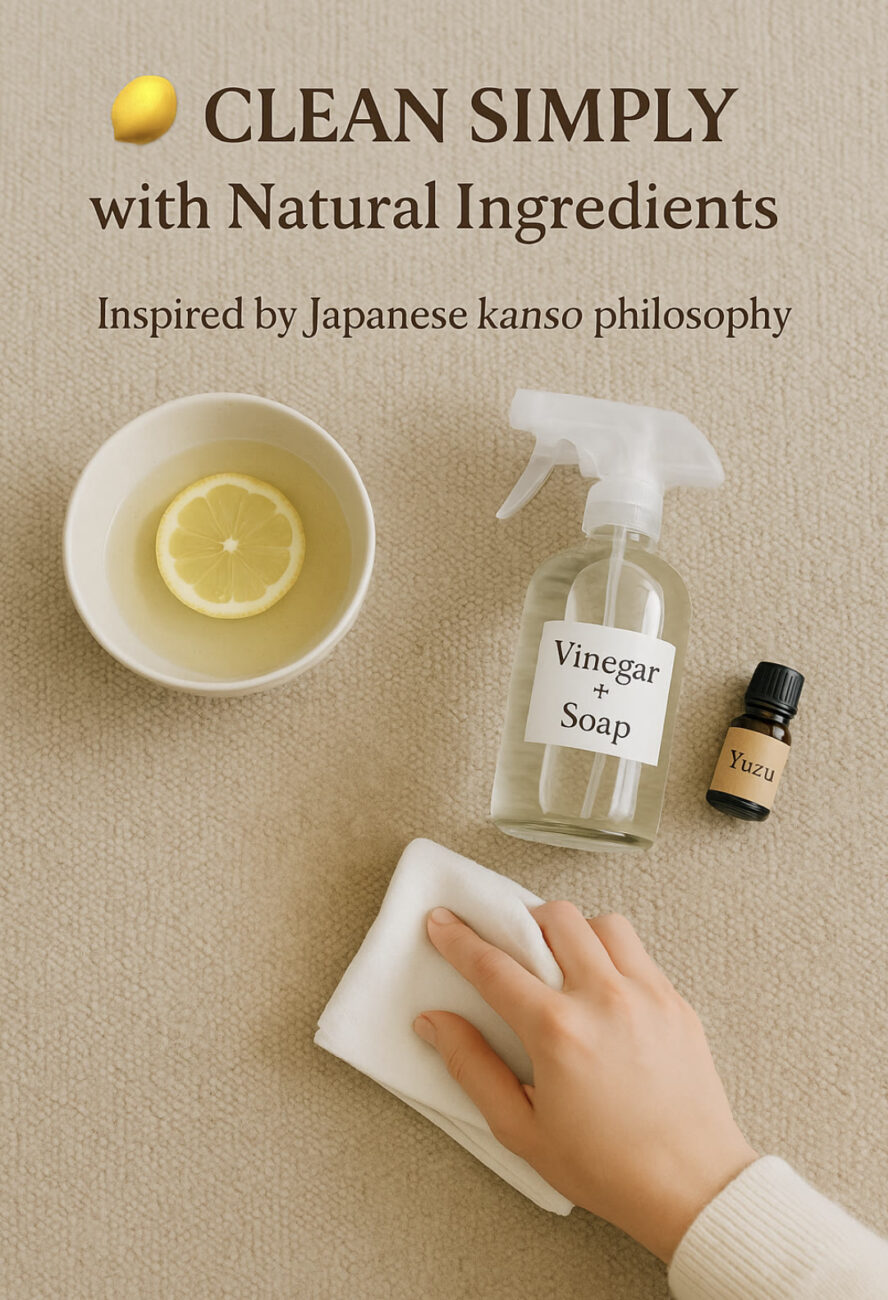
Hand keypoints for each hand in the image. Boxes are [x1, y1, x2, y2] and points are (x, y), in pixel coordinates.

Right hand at [413, 903, 755, 1261]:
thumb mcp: (521, 1129)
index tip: (442, 922)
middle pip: (554, 918)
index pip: (494, 966)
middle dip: (522, 922)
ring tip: (562, 964)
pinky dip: (613, 955)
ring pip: (603, 923)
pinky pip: (639, 952)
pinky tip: (602, 990)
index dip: (459, 939)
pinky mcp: (676, 1002)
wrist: (692, 1188)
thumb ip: (471, 1068)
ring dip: (574, 932)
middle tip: (510, 945)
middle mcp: (604, 999)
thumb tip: (434, 1023)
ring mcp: (647, 995)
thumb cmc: (608, 1168)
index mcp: (558, 1031)